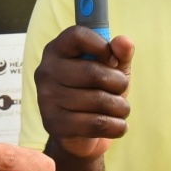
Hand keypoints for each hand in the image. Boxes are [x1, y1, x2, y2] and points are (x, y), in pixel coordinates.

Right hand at [34, 26, 133, 159]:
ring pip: (99, 100)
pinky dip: (117, 126)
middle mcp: (46, 71)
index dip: (102, 46)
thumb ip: (119, 54)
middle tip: (120, 90)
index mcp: (56, 50)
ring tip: (119, 109)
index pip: (78, 35)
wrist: (80, 135)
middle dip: (119, 84)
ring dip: (121, 108)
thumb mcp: (110, 70)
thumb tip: (125, 42)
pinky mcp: (54, 124)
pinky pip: (96, 123)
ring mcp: (47, 98)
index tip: (113, 61)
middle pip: (93, 72)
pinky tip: (117, 125)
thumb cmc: (96, 93)